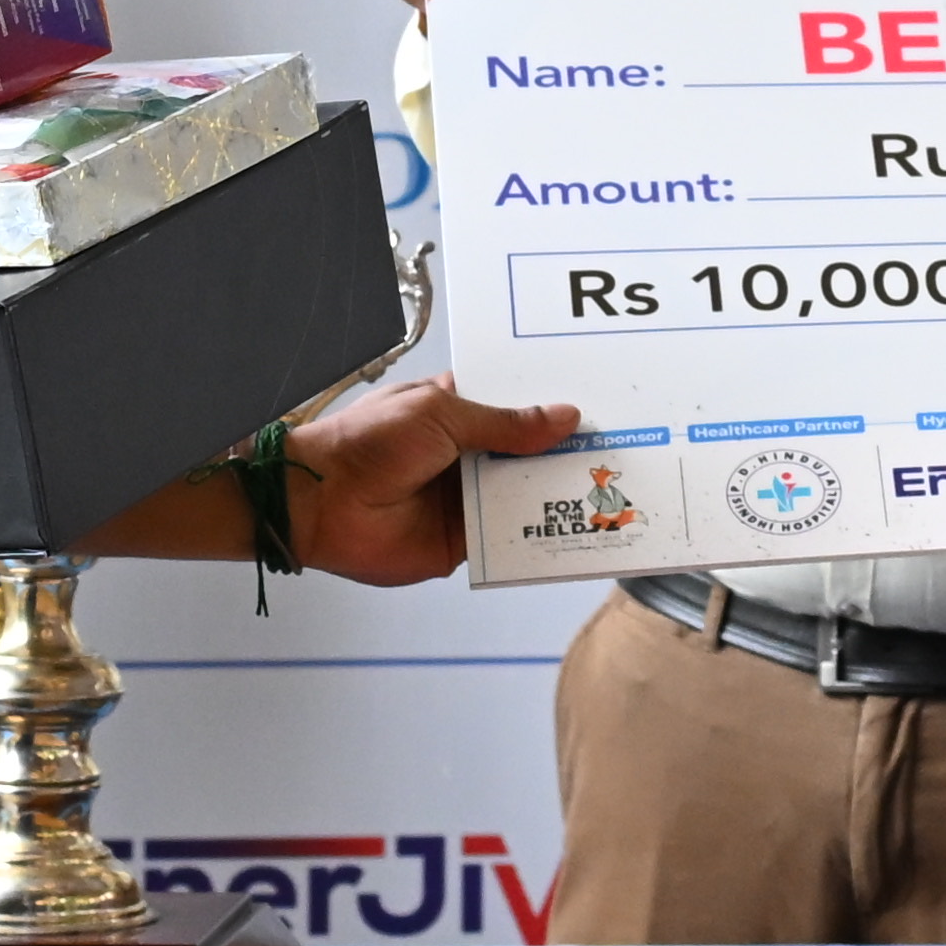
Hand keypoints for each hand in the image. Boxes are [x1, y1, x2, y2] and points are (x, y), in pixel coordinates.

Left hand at [267, 375, 586, 587]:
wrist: (319, 504)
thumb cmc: (371, 444)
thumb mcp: (441, 415)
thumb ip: (506, 423)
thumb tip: (566, 418)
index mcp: (458, 412)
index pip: (517, 406)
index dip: (554, 406)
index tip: (602, 403)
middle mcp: (467, 455)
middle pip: (529, 454)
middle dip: (567, 452)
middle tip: (625, 446)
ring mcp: (467, 500)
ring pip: (525, 496)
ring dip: (561, 492)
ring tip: (617, 483)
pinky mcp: (464, 542)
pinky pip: (509, 537)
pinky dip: (540, 533)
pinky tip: (582, 525)